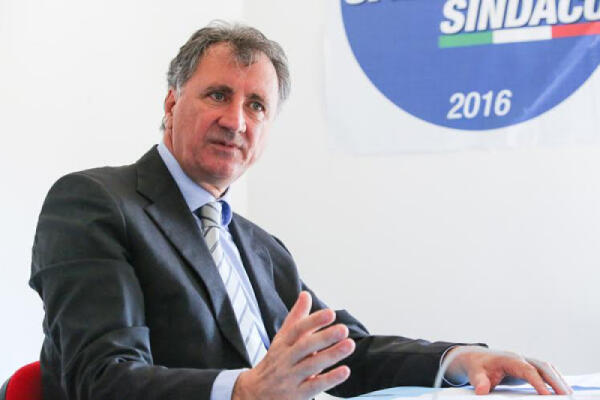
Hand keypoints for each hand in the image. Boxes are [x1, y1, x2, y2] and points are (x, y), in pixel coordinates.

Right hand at [232, 291, 354, 399]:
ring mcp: (290, 378)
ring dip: (331, 355)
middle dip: (324, 337)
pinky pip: (314, 386)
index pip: (297, 329)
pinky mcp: (296, 395)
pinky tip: (345, 371)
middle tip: (344, 329)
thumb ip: (297, 318)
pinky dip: (330, 379)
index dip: (313, 321)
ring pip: (311, 365)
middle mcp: (285, 359)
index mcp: (282, 344)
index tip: (330, 313)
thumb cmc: (275, 362)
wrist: (255, 394)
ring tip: (350, 345)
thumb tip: (306, 294)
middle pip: (304, 346)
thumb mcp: (282, 339)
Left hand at [445, 346, 572, 394]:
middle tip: (567, 397)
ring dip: (559, 380)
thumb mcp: (474, 373)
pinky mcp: (528, 368)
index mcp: (509, 359)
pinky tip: (562, 391)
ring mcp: (525, 362)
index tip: (547, 396)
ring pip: (548, 368)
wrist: (474, 358)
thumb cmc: (476, 366)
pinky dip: (555, 380)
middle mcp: (520, 358)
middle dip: (556, 381)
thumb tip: (481, 390)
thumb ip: (478, 381)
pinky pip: (546, 372)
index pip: (527, 370)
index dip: (538, 383)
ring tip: (569, 396)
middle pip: (544, 367)